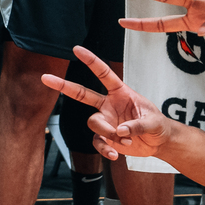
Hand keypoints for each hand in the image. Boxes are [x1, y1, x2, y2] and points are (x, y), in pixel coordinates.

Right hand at [41, 45, 177, 160]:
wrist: (158, 143)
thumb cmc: (157, 125)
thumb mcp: (153, 121)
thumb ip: (137, 125)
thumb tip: (120, 131)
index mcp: (121, 93)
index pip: (103, 74)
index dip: (90, 61)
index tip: (77, 49)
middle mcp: (108, 105)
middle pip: (82, 94)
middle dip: (64, 86)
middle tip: (46, 78)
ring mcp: (105, 121)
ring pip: (93, 123)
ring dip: (107, 133)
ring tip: (125, 141)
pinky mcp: (105, 138)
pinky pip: (98, 143)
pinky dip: (106, 150)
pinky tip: (116, 154)